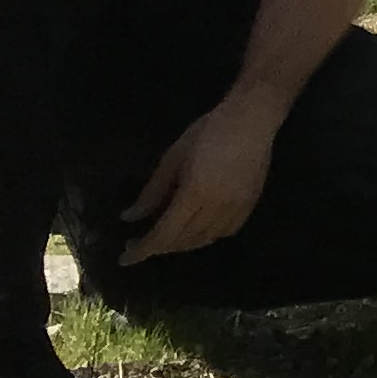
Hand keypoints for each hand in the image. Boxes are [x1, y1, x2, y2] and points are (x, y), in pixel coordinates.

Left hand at [121, 98, 276, 265]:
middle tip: (139, 243)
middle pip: (184, 241)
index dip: (143, 249)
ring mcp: (236, 208)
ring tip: (166, 238)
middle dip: (159, 247)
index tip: (124, 258)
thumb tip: (130, 217)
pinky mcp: (250, 204)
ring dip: (182, 244)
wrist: (252, 119)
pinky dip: (207, 236)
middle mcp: (216, 208)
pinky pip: (225, 231)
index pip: (164, 234)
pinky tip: (198, 229)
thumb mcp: (173, 158)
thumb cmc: (208, 132)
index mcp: (194, 194)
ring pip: (205, 239)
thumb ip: (152, 192)